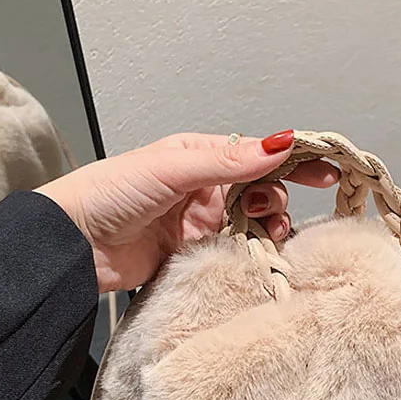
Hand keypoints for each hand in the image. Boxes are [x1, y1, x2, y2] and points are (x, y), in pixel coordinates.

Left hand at [36, 131, 339, 291]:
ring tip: (268, 236)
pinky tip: (256, 256)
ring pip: (252, 223)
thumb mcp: (172, 167)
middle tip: (274, 214)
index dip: (293, 160)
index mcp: (199, 156)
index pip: (257, 154)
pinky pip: (234, 252)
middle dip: (277, 199)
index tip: (327, 169)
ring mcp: (201, 223)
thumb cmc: (112, 192)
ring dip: (267, 228)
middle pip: (261, 191)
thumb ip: (227, 160)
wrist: (73, 243)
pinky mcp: (195, 254)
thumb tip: (279, 143)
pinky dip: (249, 253)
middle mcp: (205, 187)